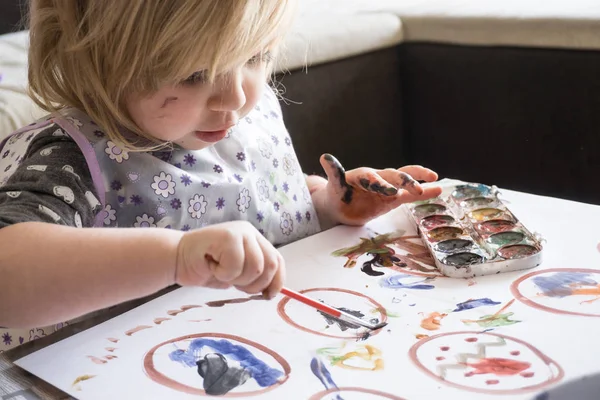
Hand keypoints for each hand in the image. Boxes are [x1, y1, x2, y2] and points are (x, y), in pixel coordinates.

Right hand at [174, 221, 284, 298]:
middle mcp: (250, 232)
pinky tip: (212, 266)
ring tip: (220, 272)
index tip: (267, 295)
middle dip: (254, 284)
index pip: (277, 261)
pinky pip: (235, 265)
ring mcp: (239, 232)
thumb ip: (255, 276)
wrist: (176, 259)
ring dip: (236, 279)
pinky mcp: (227, 235)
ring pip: (254, 267)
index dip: (276, 281)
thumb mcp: (236, 274)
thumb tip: (272, 291)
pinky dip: (224, 274)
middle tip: (234, 283)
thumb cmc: (206, 268)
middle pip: (269, 265)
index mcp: (256, 240)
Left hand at [316, 154, 441, 225]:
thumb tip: (324, 156)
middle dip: (404, 181)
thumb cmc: (336, 196)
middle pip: (392, 176)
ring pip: (404, 180)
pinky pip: (409, 195)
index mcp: (361, 175)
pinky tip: (438, 190)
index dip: (380, 183)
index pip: (372, 177)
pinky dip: (423, 192)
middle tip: (416, 189)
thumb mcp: (334, 187)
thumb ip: (335, 174)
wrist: (340, 207)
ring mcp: (386, 186)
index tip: (390, 192)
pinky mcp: (392, 198)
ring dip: (417, 181)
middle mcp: (376, 177)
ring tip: (434, 181)